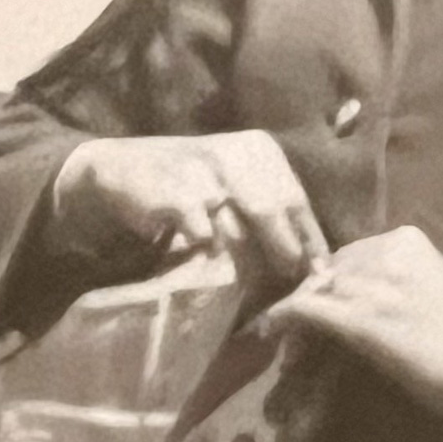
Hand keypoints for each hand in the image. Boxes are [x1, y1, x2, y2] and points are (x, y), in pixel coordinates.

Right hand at [54, 131, 329, 281]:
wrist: (120, 166)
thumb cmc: (191, 184)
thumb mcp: (235, 182)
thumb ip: (268, 209)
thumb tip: (310, 258)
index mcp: (260, 150)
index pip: (296, 199)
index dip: (311, 239)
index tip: (322, 273)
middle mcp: (236, 155)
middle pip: (275, 212)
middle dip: (286, 252)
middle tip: (292, 284)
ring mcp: (205, 173)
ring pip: (241, 230)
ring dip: (248, 263)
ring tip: (254, 291)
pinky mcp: (177, 195)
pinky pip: (204, 237)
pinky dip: (209, 257)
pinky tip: (211, 271)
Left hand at [263, 225, 442, 422]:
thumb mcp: (426, 290)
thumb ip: (389, 284)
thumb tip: (342, 302)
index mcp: (406, 239)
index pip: (344, 257)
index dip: (324, 288)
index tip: (313, 320)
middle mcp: (388, 251)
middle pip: (325, 272)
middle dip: (306, 304)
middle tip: (294, 343)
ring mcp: (378, 284)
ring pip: (313, 291)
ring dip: (292, 319)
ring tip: (286, 351)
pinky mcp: (369, 320)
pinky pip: (309, 310)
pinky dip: (282, 319)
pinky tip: (266, 332)